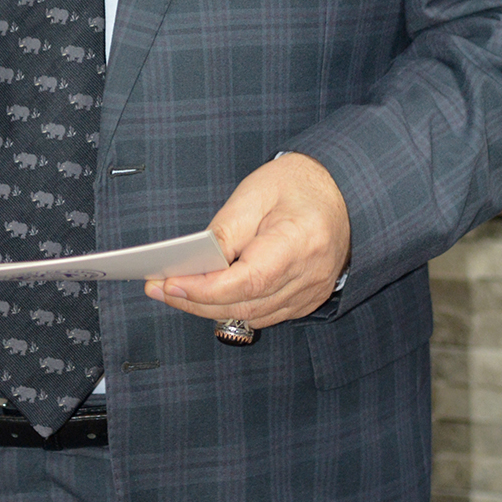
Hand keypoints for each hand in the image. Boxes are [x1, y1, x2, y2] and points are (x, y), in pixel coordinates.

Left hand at [144, 153, 350, 328]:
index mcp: (300, 242)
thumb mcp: (255, 192)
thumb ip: (225, 231)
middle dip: (197, 302)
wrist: (342, 191)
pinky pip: (263, 314)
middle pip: (245, 305)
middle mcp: (310, 276)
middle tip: (159, 289)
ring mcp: (311, 293)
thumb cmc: (298, 184)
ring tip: (174, 292)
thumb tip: (194, 264)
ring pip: (251, 317)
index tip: (170, 284)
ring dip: (210, 309)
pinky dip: (233, 308)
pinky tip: (207, 296)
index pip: (248, 280)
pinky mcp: (306, 300)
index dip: (205, 289)